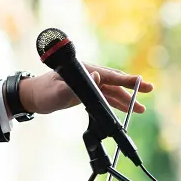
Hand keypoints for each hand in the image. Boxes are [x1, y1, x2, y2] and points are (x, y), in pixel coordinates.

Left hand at [21, 64, 152, 115]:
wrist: (32, 96)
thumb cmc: (43, 92)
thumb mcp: (58, 93)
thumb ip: (76, 88)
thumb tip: (98, 77)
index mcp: (84, 71)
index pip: (109, 75)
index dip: (126, 80)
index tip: (142, 82)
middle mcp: (88, 74)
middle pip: (114, 81)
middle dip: (131, 87)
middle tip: (149, 90)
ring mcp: (87, 83)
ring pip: (110, 90)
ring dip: (124, 99)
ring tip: (139, 109)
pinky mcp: (85, 91)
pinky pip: (103, 96)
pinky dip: (114, 102)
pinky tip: (122, 108)